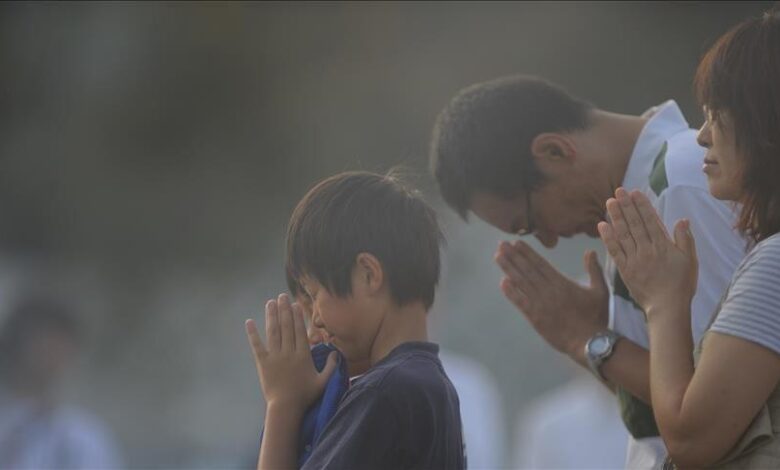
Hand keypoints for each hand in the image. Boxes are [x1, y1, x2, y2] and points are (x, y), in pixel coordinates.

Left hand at [245, 293, 337, 410]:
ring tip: (270, 302)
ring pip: (273, 332)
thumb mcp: (323, 381)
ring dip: (271, 316)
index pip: (299, 331)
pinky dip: (252, 333)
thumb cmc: (305, 395)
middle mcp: (288, 351)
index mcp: (302, 355)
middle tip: (282, 296)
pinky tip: (249, 322)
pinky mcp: (263, 362)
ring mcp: (274, 356)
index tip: (295, 304)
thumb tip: (335, 352)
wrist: (285, 407)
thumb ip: (331, 366)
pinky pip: (257, 345)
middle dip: (284, 310)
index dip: (297, 316)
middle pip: (286, 327)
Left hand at [495, 240, 609, 360]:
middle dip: (514, 256)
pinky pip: (520, 302)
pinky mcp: (535, 318)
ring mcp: (540, 304)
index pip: (541, 264)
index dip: (527, 253)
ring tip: (498, 256)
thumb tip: (590, 251)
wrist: (589, 342)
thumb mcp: (601, 290)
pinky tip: (502, 282)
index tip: (516, 243)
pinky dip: (511, 292)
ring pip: (521, 282)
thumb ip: (594, 270)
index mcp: (562, 283)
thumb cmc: (596, 317)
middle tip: (501, 244)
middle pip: (527, 270)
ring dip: (509, 269)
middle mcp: (548, 290)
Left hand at [598, 188, 697, 314]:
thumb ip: (685, 239)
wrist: (667, 307)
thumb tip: (682, 219)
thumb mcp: (690, 260)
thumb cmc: (682, 284)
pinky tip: (602, 226)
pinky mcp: (625, 270)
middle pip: (635, 224)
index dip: (642, 205)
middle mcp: (647, 250)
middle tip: (618, 191)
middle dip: (626, 206)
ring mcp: (635, 260)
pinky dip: (608, 238)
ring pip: (623, 234)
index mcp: (663, 246)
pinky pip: (615, 251)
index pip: (651, 220)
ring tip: (609, 202)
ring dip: (615, 217)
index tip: (635, 192)